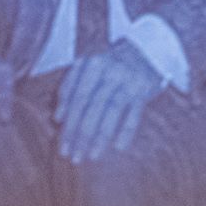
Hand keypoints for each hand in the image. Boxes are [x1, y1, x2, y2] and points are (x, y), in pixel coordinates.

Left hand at [55, 41, 163, 165]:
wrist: (148, 49)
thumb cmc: (111, 63)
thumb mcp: (89, 68)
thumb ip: (71, 88)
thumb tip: (58, 117)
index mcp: (91, 64)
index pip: (76, 98)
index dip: (68, 123)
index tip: (63, 144)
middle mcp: (109, 71)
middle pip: (90, 107)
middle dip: (80, 134)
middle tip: (74, 156)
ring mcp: (127, 80)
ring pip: (110, 112)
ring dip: (100, 137)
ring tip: (92, 156)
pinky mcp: (144, 90)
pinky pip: (133, 114)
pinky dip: (126, 131)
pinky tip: (118, 147)